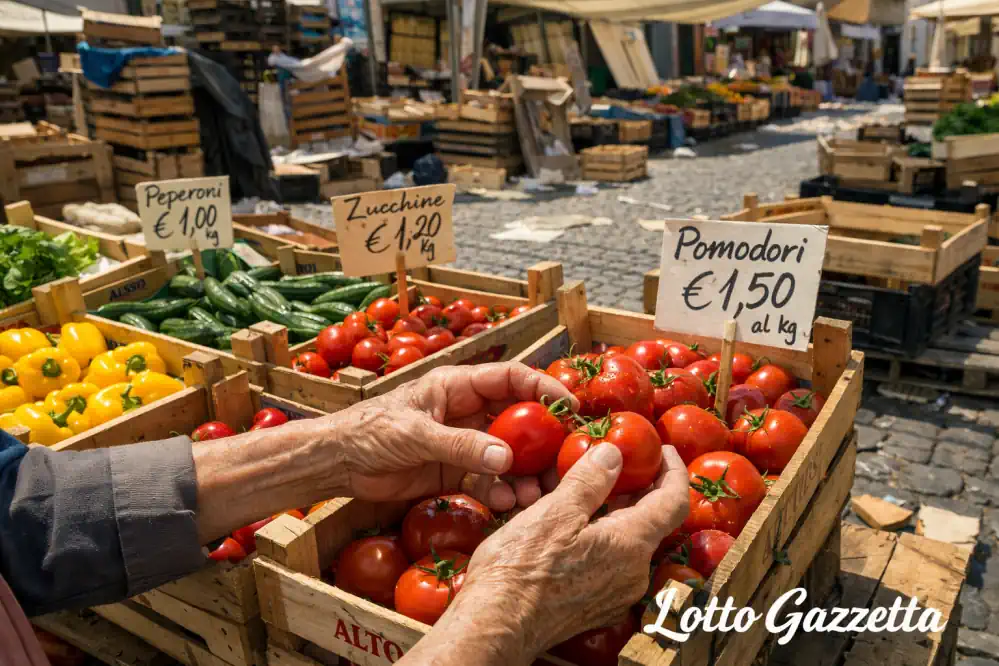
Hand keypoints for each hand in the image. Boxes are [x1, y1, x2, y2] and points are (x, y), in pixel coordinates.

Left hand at [332, 362, 576, 510]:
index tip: (568, 406)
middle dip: (542, 440)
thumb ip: (460, 445)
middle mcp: (467, 412)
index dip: (543, 388)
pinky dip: (501, 491)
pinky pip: (488, 480)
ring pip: (507, 454)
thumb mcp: (415, 434)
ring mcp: (464, 442)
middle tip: (565, 460)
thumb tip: (506, 457)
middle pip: (518, 420)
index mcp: (458, 386)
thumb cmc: (369, 430)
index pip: (511, 379)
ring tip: (539, 493)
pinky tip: (509, 503)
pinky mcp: (455, 471)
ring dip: (524, 472)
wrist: (339, 463)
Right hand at [410, 443, 688, 663]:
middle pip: (652, 521)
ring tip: (587, 491)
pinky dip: (602, 536)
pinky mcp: (599, 606)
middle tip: (618, 463)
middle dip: (638, 488)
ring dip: (615, 512)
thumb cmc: (520, 569)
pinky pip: (612, 562)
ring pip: (629, 542)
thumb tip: (613, 453)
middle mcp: (634, 573)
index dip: (673, 470)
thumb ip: (589, 481)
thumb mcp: (553, 513)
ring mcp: (618, 594)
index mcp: (631, 545)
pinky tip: (573, 526)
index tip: (662, 449)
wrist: (497, 625)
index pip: (674, 501)